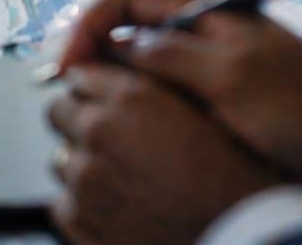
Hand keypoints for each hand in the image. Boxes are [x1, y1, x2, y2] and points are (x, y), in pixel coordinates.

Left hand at [47, 63, 280, 244]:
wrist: (240, 231)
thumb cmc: (235, 175)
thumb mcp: (206, 108)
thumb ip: (160, 83)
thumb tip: (131, 72)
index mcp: (133, 98)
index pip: (82, 73)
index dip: (96, 84)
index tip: (106, 94)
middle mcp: (100, 132)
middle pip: (60, 110)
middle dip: (82, 117)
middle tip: (114, 136)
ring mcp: (84, 180)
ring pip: (62, 157)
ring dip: (85, 161)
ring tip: (125, 176)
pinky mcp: (80, 221)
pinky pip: (63, 201)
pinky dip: (83, 202)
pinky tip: (119, 205)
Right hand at [59, 0, 301, 203]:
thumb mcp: (232, 77)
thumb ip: (172, 54)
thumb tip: (119, 48)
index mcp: (207, 11)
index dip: (89, 21)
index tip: (67, 64)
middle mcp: (203, 32)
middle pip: (128, 26)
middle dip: (91, 53)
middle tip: (70, 93)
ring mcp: (208, 66)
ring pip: (140, 63)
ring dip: (112, 82)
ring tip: (94, 116)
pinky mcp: (215, 100)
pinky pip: (162, 95)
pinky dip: (137, 107)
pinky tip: (131, 134)